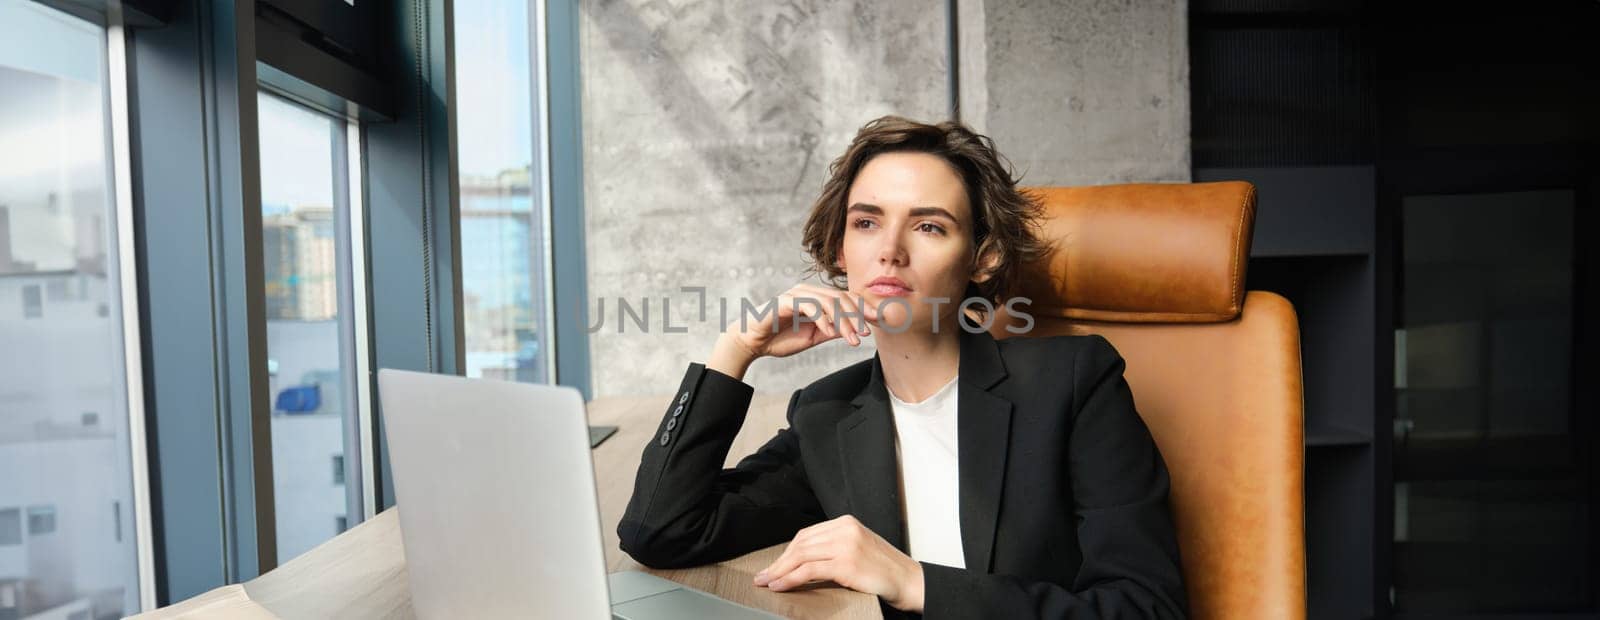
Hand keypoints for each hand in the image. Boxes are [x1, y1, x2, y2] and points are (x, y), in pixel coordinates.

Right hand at [709, 283, 878, 379]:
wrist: (751, 342)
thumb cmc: (779, 338)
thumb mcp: (813, 336)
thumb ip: (832, 330)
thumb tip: (855, 329)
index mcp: (816, 298)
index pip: (845, 298)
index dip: (863, 309)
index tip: (878, 322)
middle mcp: (808, 291)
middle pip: (841, 298)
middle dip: (858, 315)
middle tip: (867, 332)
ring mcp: (797, 294)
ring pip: (829, 302)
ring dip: (844, 320)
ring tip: (853, 337)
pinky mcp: (786, 301)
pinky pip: (810, 306)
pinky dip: (823, 319)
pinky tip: (831, 332)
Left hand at [753, 515, 924, 612]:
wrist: (909, 581)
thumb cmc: (884, 571)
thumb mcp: (858, 549)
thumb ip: (834, 548)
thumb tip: (802, 562)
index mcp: (846, 523)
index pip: (807, 535)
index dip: (787, 552)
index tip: (774, 566)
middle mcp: (845, 529)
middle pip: (801, 544)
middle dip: (779, 562)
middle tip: (763, 576)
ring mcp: (845, 545)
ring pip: (801, 556)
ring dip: (780, 571)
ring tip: (767, 583)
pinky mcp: (846, 563)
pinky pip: (809, 570)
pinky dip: (790, 578)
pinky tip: (781, 585)